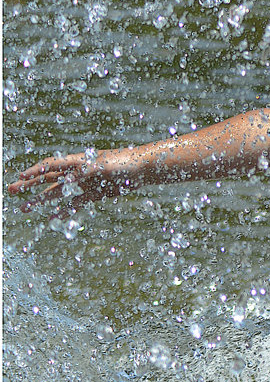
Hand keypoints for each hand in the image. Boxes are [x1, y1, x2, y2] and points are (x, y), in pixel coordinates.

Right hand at [8, 148, 141, 214]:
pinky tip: (51, 220)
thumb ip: (83, 173)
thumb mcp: (102, 167)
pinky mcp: (95, 193)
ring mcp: (85, 183)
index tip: (19, 177)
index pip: (51, 165)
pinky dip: (63, 212)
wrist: (143, 169)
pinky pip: (75, 204)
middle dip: (30, 184)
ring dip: (41, 199)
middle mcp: (78, 172)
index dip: (34, 171)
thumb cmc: (123, 163)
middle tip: (12, 190)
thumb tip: (65, 182)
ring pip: (58, 192)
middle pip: (49, 178)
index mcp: (77, 161)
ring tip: (24, 208)